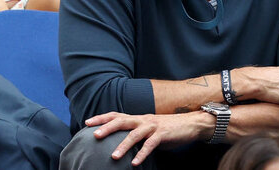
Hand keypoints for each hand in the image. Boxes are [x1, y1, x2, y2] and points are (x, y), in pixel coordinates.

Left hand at [86, 111, 212, 165]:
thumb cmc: (168, 128)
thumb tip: (121, 143)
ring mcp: (153, 126)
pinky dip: (142, 154)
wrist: (191, 124)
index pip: (117, 115)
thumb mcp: (149, 129)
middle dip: (107, 128)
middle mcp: (143, 120)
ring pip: (135, 134)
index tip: (87, 122)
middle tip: (94, 135)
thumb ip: (136, 134)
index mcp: (138, 118)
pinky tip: (135, 163)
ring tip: (113, 156)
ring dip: (123, 145)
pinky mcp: (163, 134)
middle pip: (122, 121)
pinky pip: (150, 145)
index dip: (102, 118)